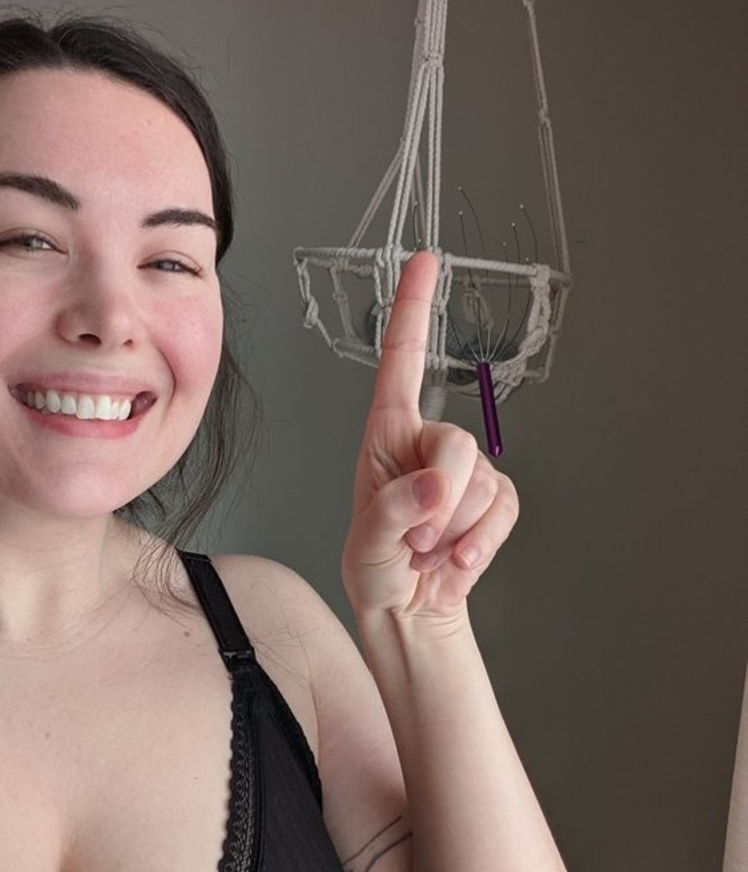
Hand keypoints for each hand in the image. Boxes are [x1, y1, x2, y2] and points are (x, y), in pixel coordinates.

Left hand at [341, 251, 518, 620]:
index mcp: (385, 435)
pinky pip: (505, 509)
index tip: (426, 261)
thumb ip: (393, 512)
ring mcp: (465, 470)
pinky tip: (456, 563)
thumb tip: (434, 487)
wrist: (408, 610)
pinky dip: (481, 543)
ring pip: (484, 483)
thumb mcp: (366, 544)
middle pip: (457, 444)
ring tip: (426, 553)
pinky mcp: (494, 499)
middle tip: (414, 541)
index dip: (414, 310)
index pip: (402, 362)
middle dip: (439, 501)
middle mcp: (427, 442)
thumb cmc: (375, 568)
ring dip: (455, 532)